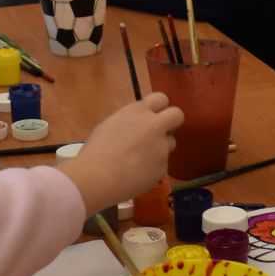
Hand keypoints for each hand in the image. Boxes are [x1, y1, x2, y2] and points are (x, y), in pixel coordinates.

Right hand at [64, 94, 184, 213]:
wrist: (98, 177)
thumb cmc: (97, 150)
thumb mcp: (111, 124)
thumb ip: (131, 121)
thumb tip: (138, 125)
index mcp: (138, 112)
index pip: (161, 98)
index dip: (159, 108)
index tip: (153, 116)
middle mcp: (154, 126)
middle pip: (177, 115)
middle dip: (172, 122)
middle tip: (160, 132)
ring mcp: (161, 147)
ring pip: (171, 142)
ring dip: (161, 147)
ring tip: (142, 158)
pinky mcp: (163, 167)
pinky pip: (162, 163)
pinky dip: (153, 167)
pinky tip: (137, 173)